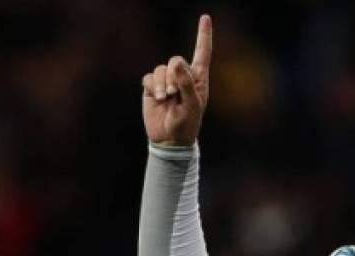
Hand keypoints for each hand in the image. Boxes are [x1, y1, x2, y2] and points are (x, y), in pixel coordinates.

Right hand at [142, 15, 212, 145]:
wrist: (169, 139)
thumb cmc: (187, 124)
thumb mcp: (192, 105)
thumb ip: (186, 84)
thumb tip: (176, 63)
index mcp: (198, 79)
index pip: (202, 53)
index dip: (203, 35)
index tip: (205, 17)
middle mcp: (183, 77)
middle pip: (175, 60)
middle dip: (173, 75)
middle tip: (175, 94)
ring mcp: (167, 81)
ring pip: (161, 69)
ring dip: (162, 83)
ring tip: (166, 99)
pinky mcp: (153, 87)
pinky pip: (149, 77)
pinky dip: (153, 87)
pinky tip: (158, 99)